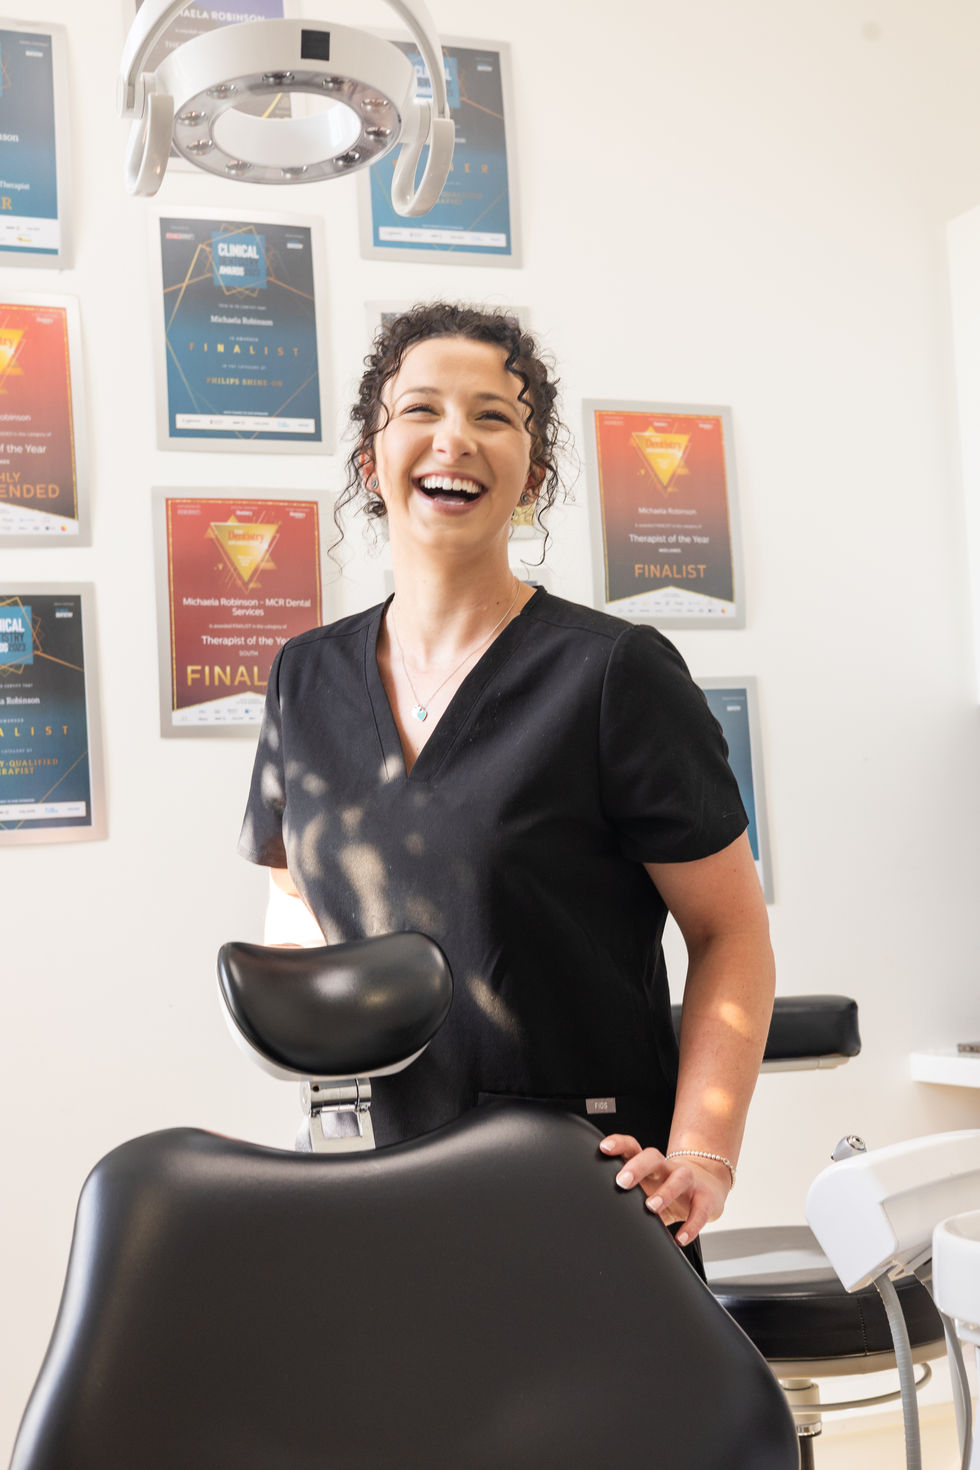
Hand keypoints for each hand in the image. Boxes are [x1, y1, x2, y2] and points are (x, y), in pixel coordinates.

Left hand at [598, 1134, 731, 1245]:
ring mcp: (689, 1181)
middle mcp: (668, 1168)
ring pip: (679, 1177)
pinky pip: (700, 1210)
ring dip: (665, 1192)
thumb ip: (629, 1199)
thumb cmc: (668, 1190)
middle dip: (638, 1167)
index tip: (604, 1148)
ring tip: (651, 1208)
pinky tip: (680, 1238)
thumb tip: (601, 1219)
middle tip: (622, 1181)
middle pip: (653, 1157)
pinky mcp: (706, 1198)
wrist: (708, 1187)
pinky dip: (691, 1225)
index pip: (633, 1147)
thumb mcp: (648, 1190)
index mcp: (650, 1165)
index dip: (619, 1144)